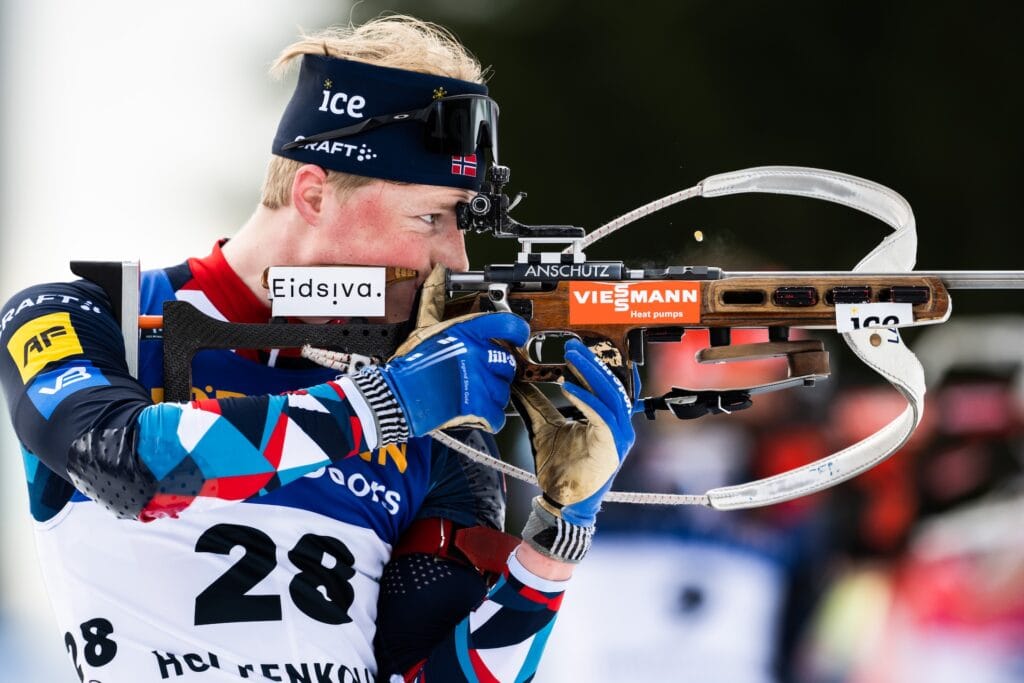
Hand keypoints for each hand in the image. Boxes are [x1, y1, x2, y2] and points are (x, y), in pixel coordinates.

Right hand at [378, 312, 528, 435]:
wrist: (398, 396)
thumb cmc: (409, 364)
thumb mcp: (424, 328)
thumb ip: (436, 303)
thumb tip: (436, 274)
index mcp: (468, 332)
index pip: (509, 325)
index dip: (518, 332)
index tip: (519, 337)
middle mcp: (479, 354)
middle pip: (508, 363)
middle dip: (498, 371)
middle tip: (482, 374)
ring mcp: (481, 381)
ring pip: (503, 390)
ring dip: (492, 394)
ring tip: (472, 394)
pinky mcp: (478, 407)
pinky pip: (497, 414)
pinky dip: (489, 417)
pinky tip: (475, 412)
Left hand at [513, 339, 635, 528]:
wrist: (562, 500)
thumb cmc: (559, 467)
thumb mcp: (544, 426)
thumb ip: (536, 404)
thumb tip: (518, 383)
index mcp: (606, 418)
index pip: (602, 385)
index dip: (589, 365)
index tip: (571, 349)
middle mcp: (618, 424)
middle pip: (609, 384)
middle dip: (590, 362)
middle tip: (572, 346)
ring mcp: (619, 436)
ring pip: (609, 395)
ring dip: (590, 375)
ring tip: (571, 360)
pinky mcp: (612, 446)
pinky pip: (602, 416)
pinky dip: (585, 399)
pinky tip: (568, 386)